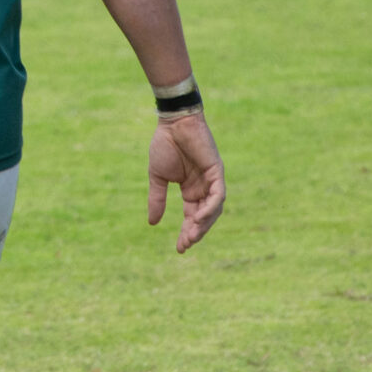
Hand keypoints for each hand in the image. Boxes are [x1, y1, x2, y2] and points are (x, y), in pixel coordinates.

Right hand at [148, 112, 225, 253]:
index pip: (192, 216)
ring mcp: (212, 180)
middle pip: (204, 217)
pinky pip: (218, 195)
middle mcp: (204, 187)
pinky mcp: (217, 171)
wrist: (172, 123)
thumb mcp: (157, 177)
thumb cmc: (165, 145)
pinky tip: (199, 217)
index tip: (179, 248)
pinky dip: (211, 207)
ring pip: (214, 209)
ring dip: (203, 224)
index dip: (186, 232)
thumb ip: (157, 199)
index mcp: (191, 189)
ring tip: (191, 236)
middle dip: (196, 232)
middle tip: (185, 245)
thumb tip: (152, 223)